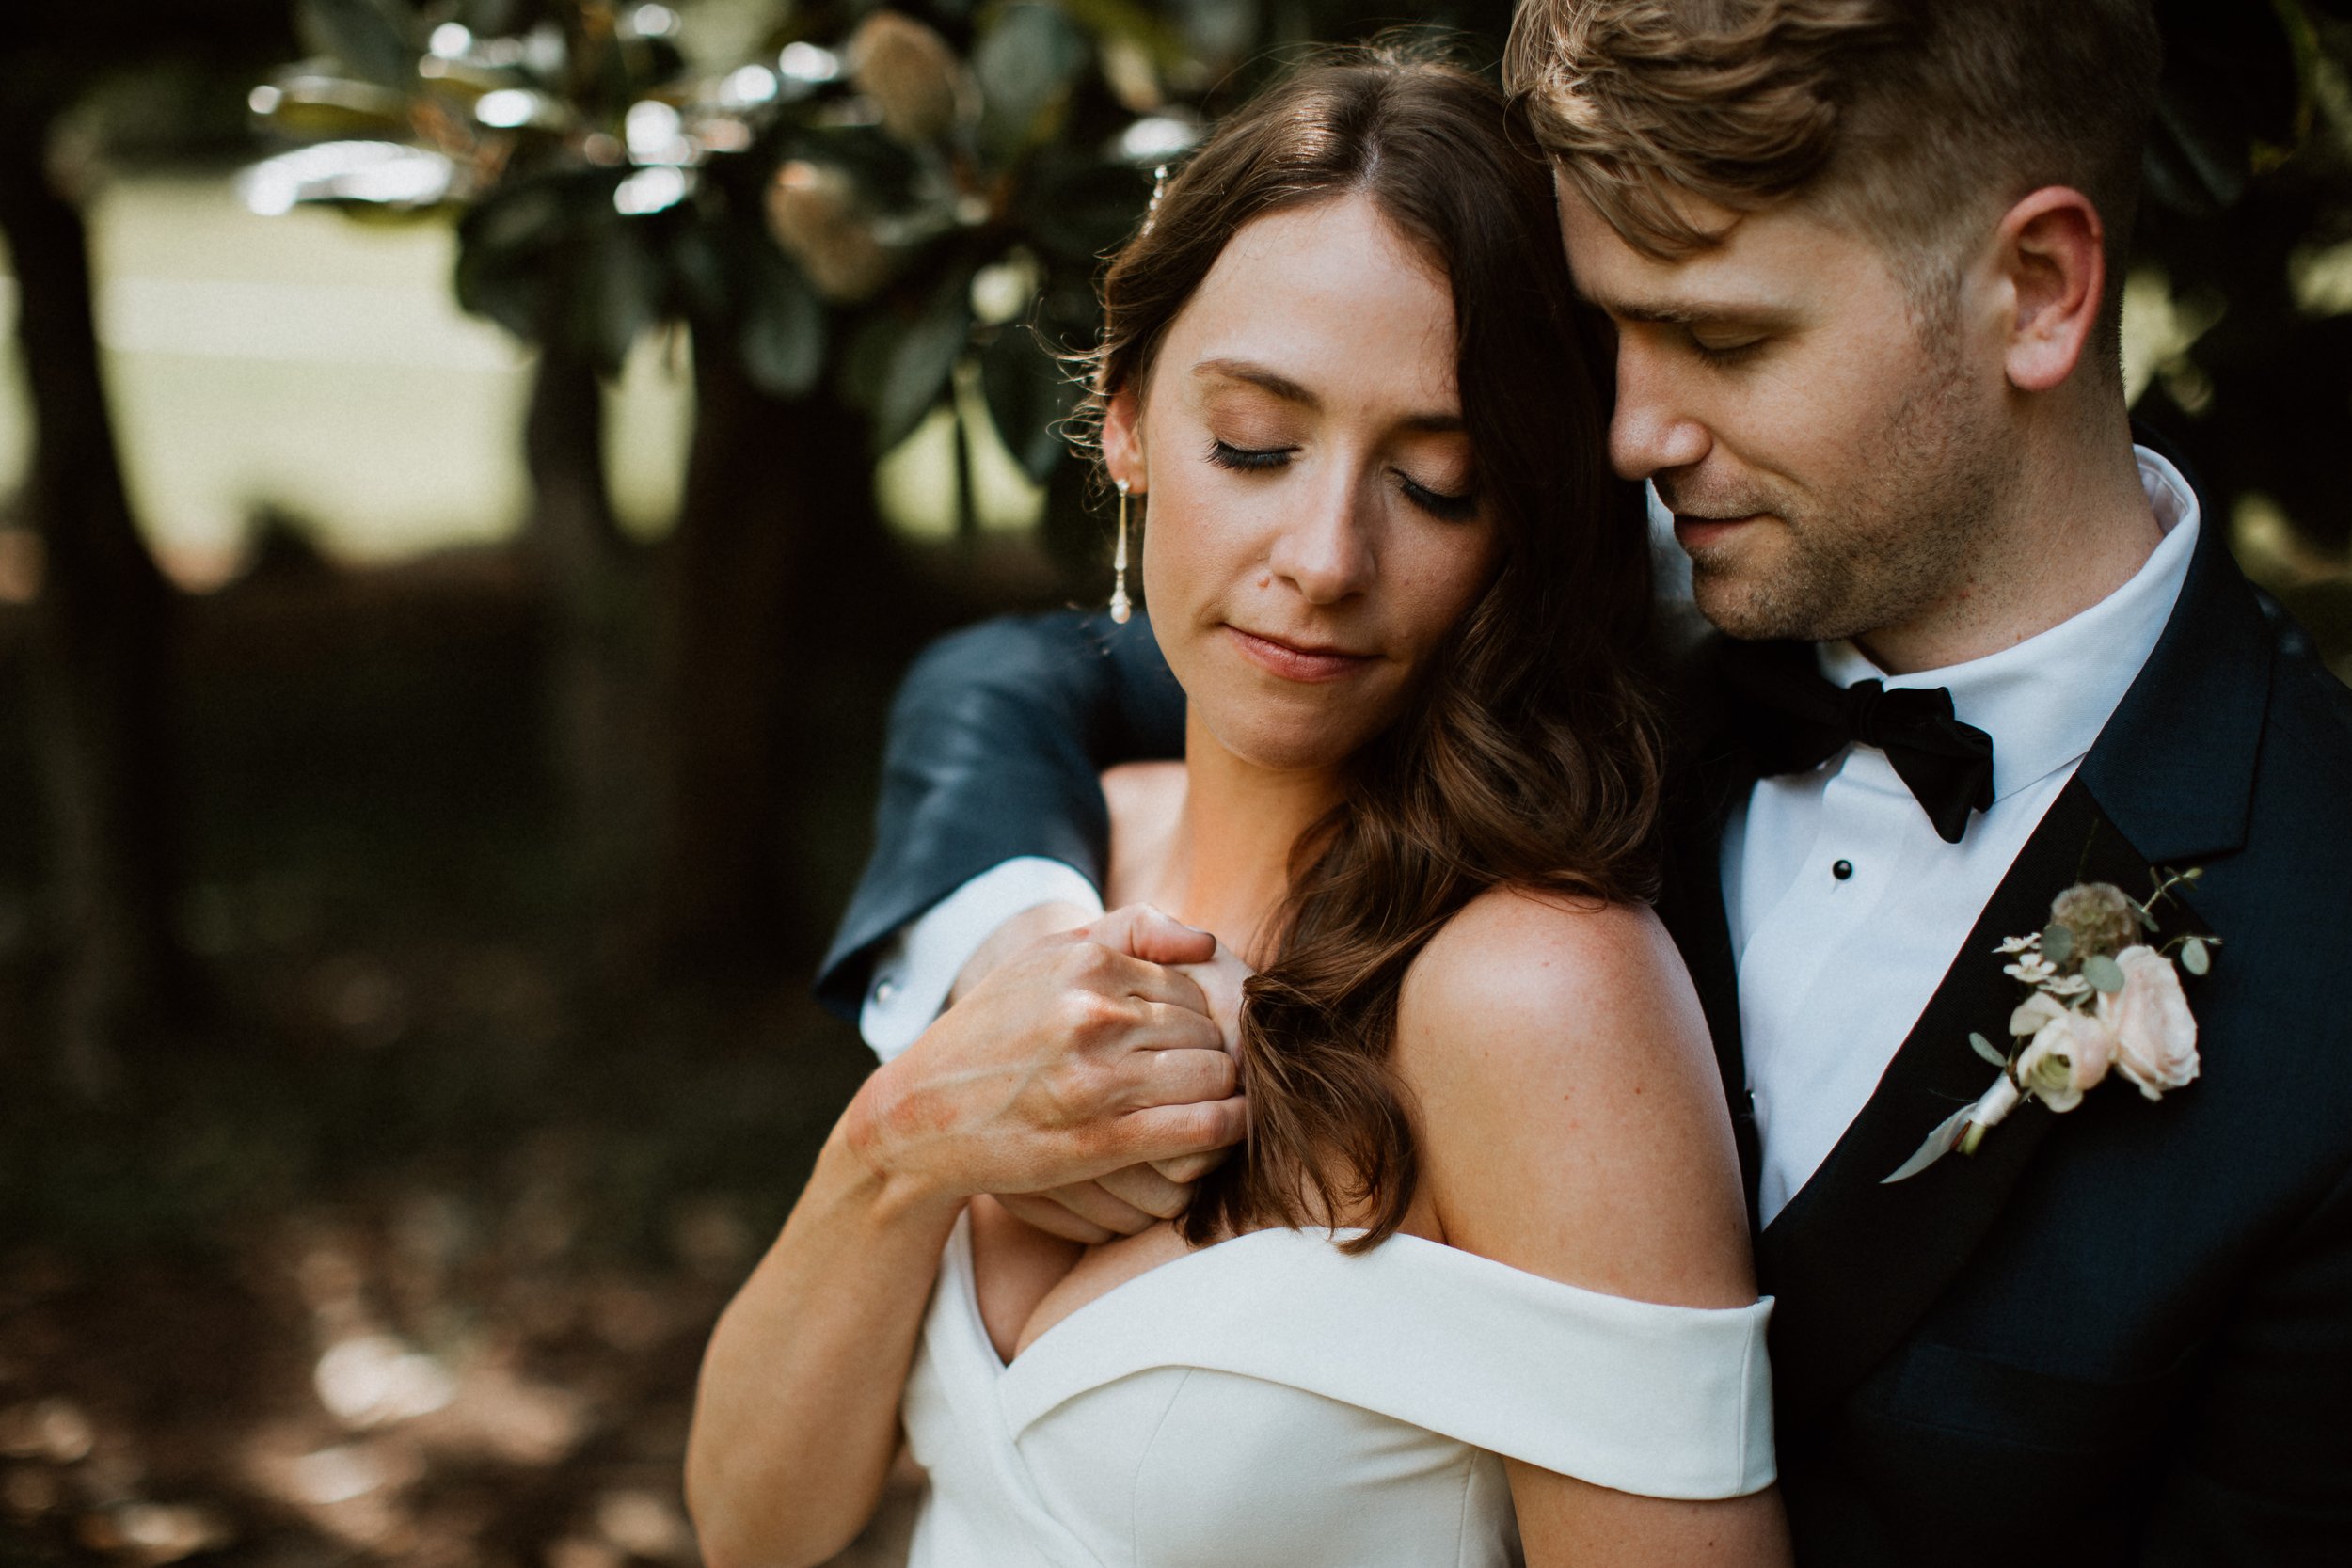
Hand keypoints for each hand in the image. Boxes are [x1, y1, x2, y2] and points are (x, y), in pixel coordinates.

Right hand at [844, 904, 1246, 1214]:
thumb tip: (1206, 942)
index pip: (1191, 988)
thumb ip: (1129, 932)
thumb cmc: (990, 1032)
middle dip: (1215, 1054)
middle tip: (1204, 1076)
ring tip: (1213, 1101)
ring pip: (1213, 1076)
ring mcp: (1096, 1079)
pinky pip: (1201, 1127)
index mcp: (1085, 966)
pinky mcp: (1100, 1139)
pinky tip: (1230, 1127)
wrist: (921, 1115)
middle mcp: (1093, 1015)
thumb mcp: (1043, 959)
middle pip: (1207, 1032)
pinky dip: (1229, 1127)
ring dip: (1223, 1092)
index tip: (1190, 1040)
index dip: (1201, 1017)